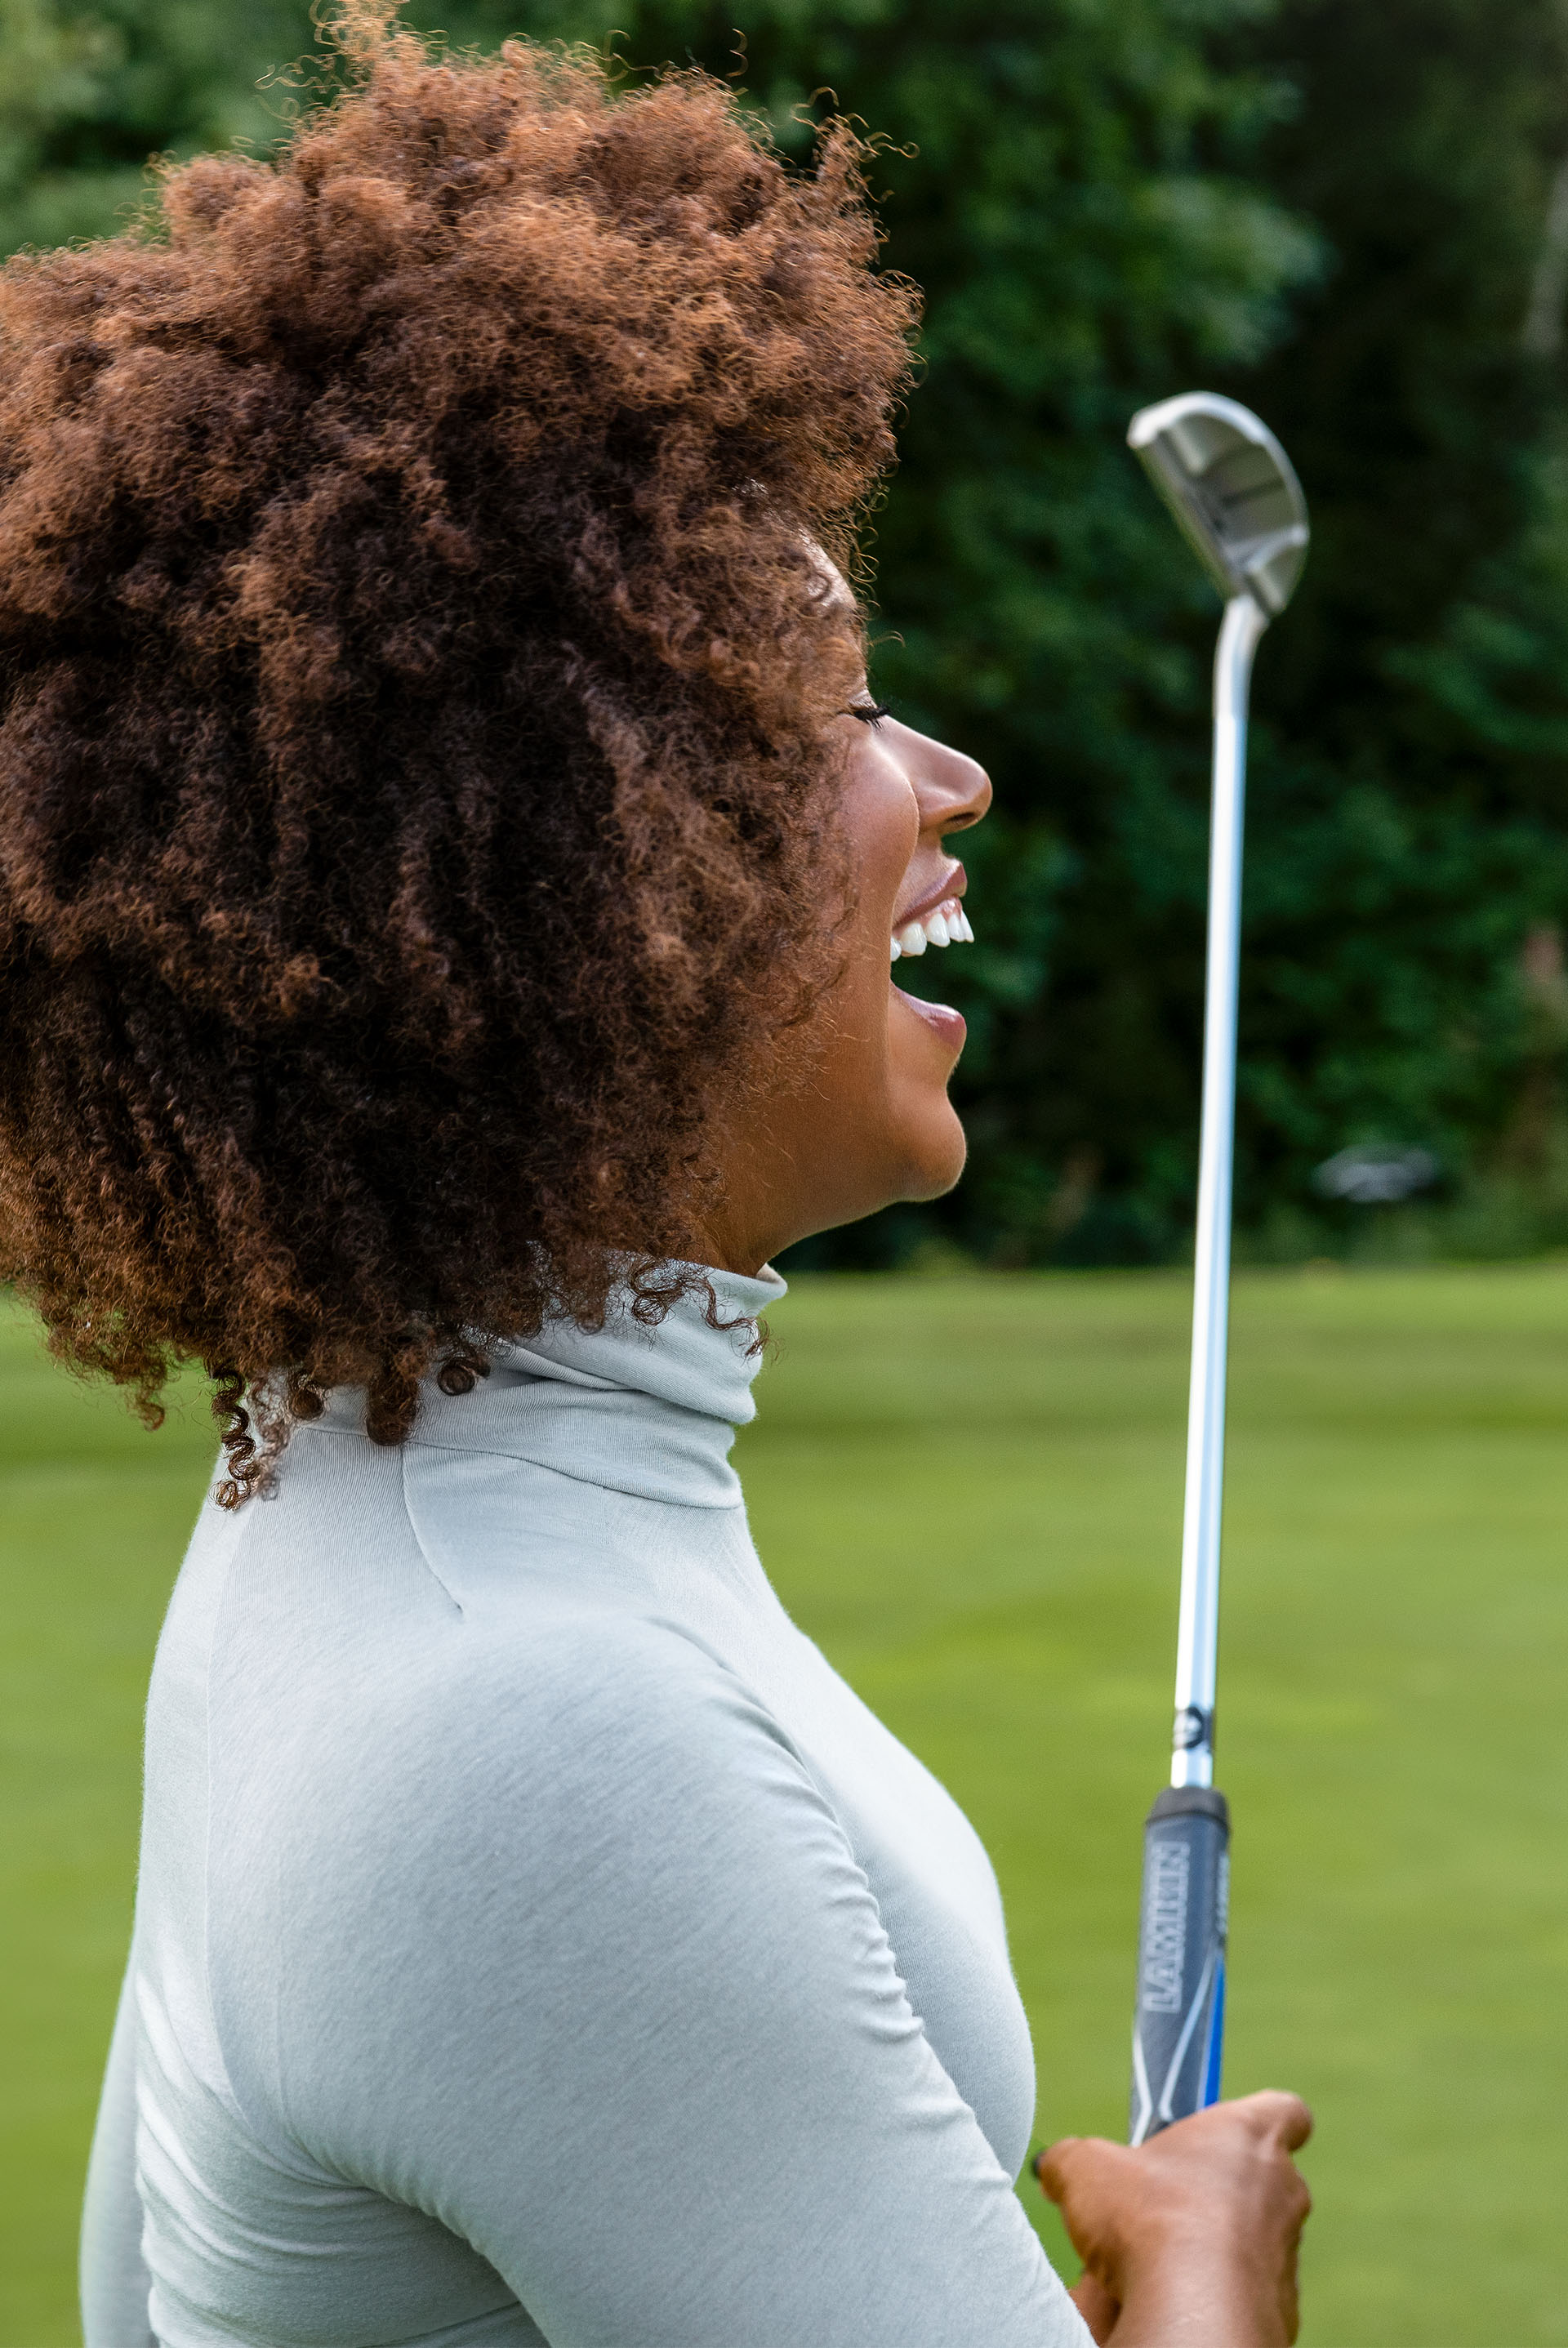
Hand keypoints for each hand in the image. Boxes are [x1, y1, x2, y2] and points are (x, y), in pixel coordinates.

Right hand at [1037, 2091, 1312, 2347]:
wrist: (1193, 2316)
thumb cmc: (1151, 2219)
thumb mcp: (1086, 2168)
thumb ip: (1073, 2158)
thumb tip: (1055, 2167)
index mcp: (1249, 2137)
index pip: (1285, 2111)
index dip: (1257, 2118)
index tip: (1224, 2132)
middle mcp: (1282, 2192)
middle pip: (1259, 2181)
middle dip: (1212, 2193)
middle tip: (1161, 2207)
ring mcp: (1285, 2256)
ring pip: (1249, 2244)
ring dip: (1208, 2249)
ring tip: (1153, 2264)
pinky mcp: (1280, 2312)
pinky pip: (1243, 2295)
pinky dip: (1212, 2296)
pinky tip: (1170, 2300)